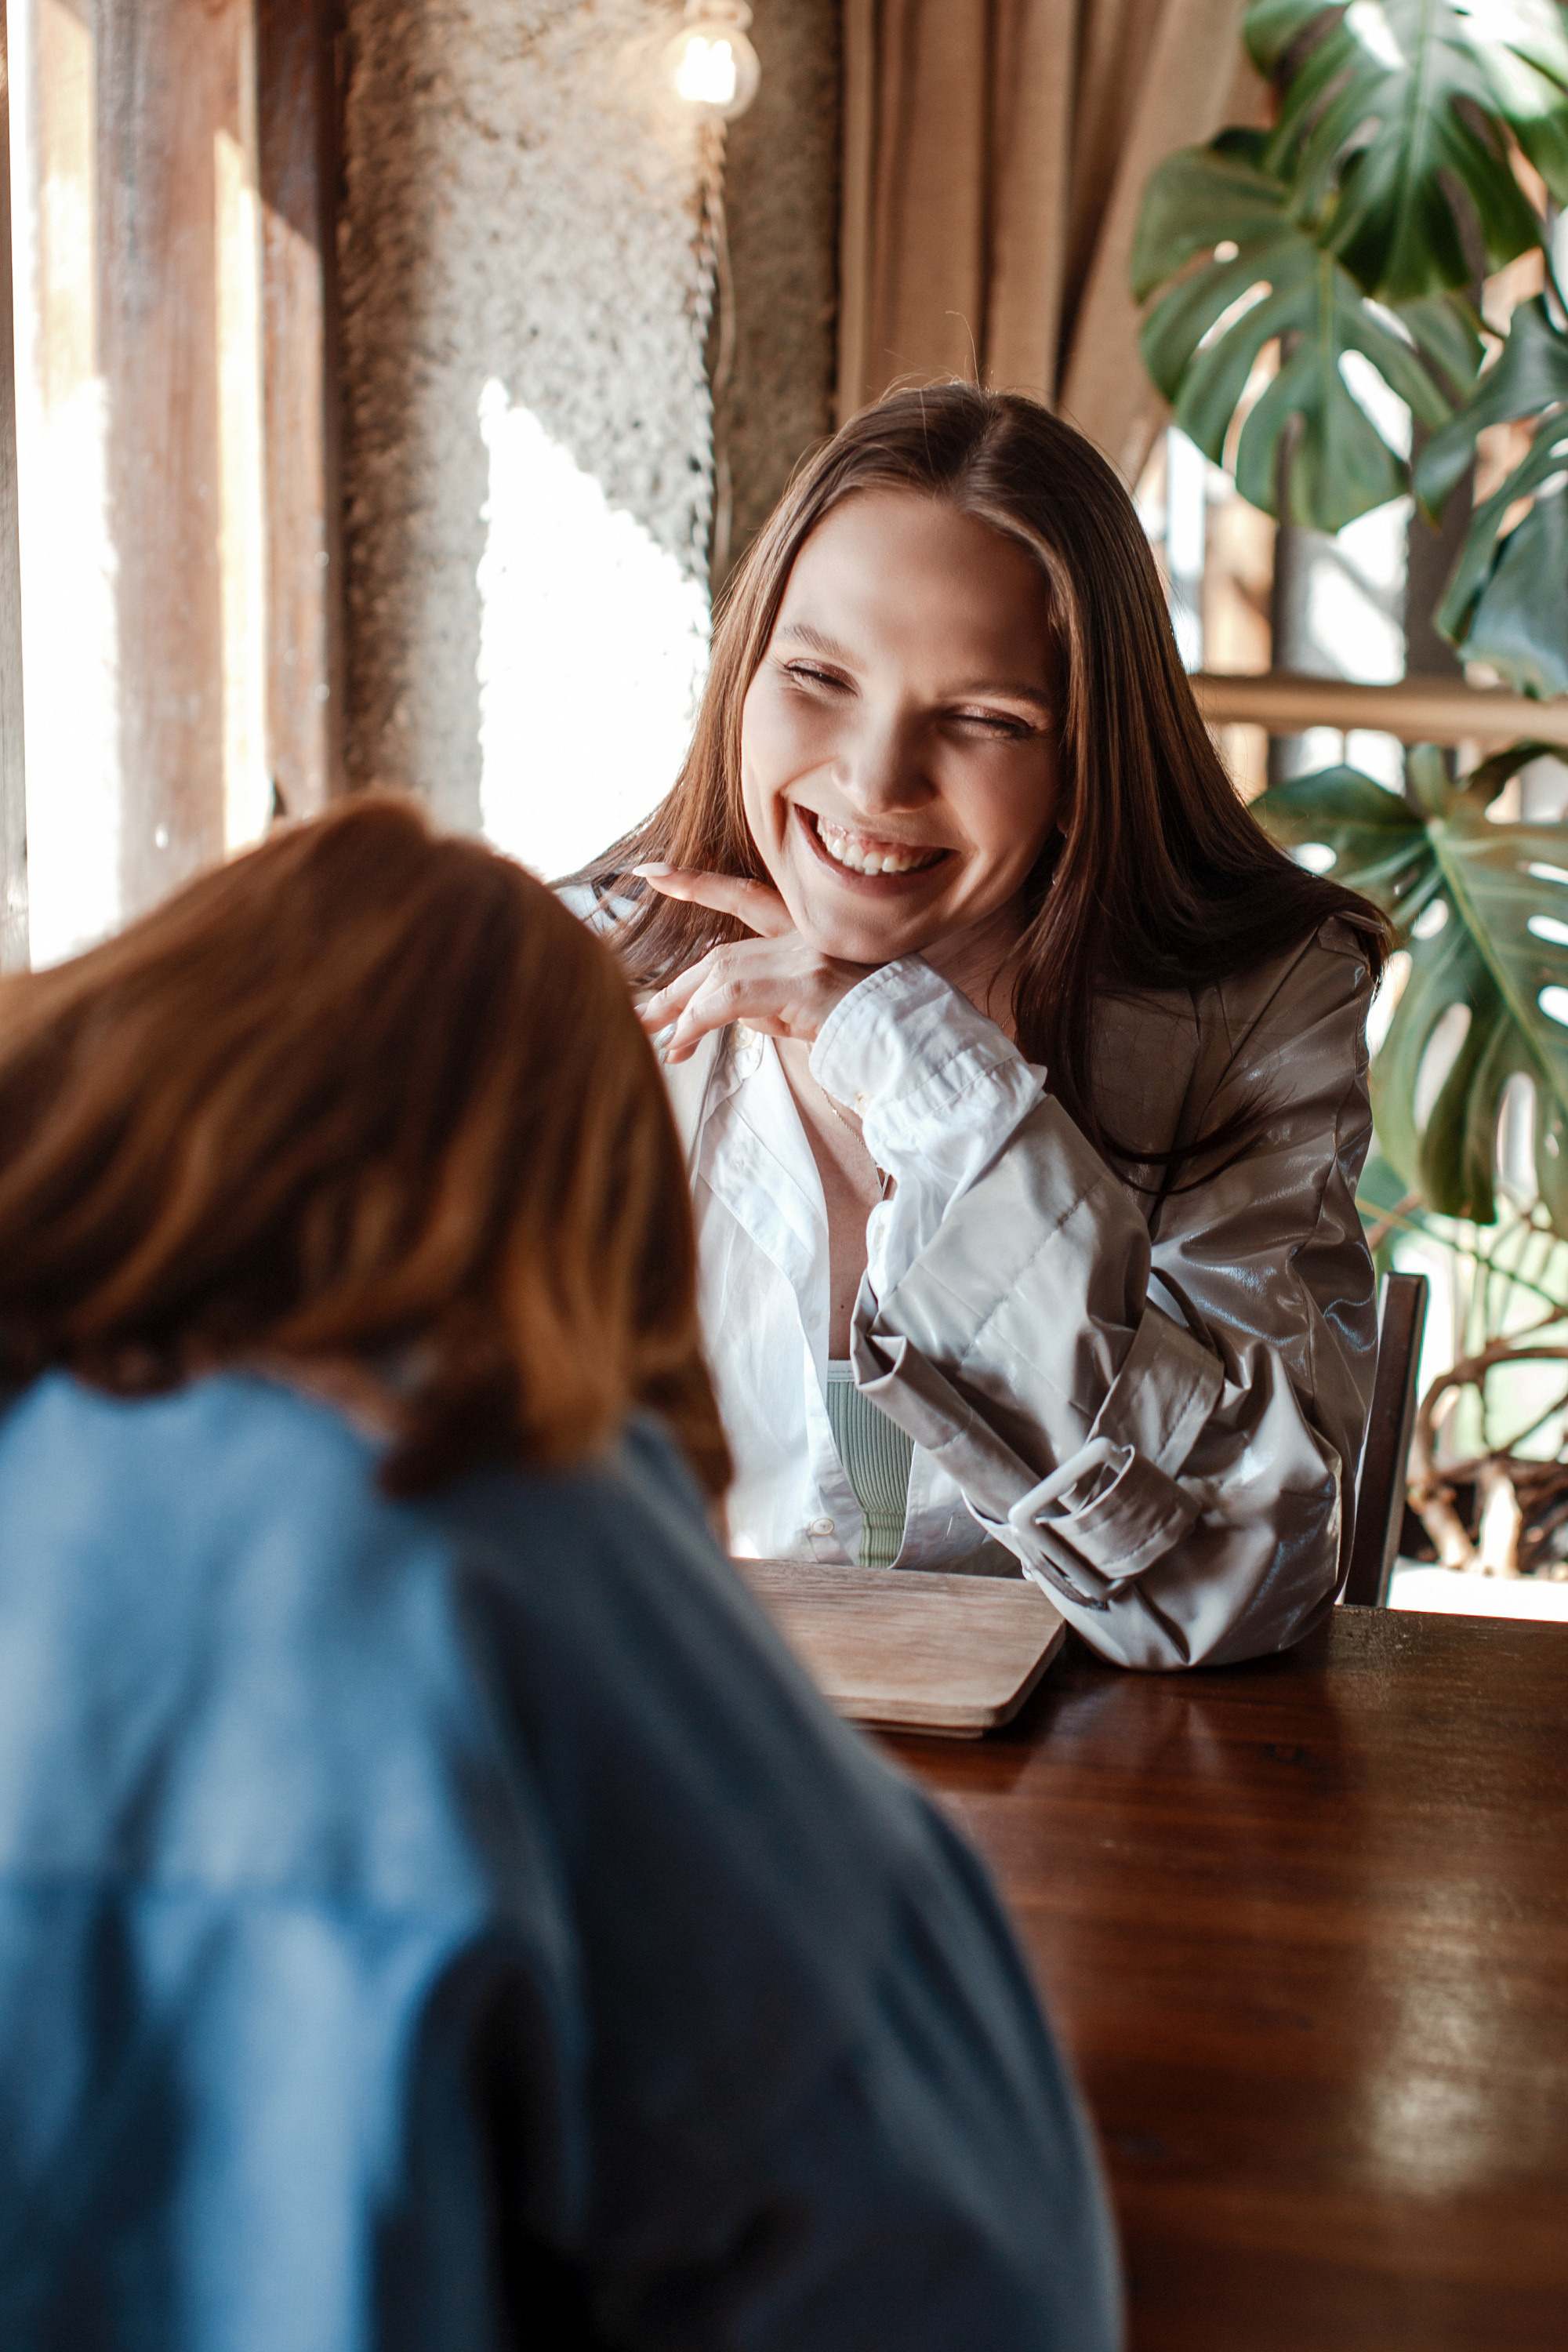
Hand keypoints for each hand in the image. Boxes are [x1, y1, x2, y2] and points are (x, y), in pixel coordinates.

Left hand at [633, 864, 869, 1061]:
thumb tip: (740, 1019)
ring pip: (718, 974)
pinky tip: (680, 1046)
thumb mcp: (819, 1009)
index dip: (699, 883)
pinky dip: (696, 1023)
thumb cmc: (880, 1025)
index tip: (654, 873)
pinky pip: (728, 1000)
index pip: (745, 896)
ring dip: (680, 1008)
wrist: (918, 1034)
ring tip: (652, 1036)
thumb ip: (779, 1005)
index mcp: (812, 931)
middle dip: (676, 983)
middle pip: (721, 952)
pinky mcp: (800, 981)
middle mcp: (805, 934)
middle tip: (641, 1011)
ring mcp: (803, 954)